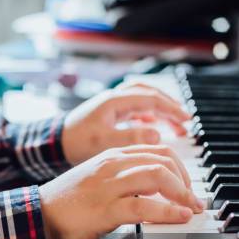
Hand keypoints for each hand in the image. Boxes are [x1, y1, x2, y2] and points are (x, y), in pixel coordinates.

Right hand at [39, 145, 203, 238]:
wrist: (36, 216)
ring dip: (183, 193)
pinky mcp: (105, 208)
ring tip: (191, 208)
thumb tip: (149, 195)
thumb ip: (121, 182)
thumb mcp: (96, 183)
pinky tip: (178, 216)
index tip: (186, 186)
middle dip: (186, 179)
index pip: (156, 150)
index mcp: (110, 156)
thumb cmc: (64, 204)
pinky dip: (168, 211)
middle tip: (193, 200)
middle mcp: (112, 165)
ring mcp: (109, 185)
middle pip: (163, 159)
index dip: (179, 167)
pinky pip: (145, 205)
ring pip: (158, 175)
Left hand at [61, 82, 191, 164]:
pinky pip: (134, 109)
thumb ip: (130, 137)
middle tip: (185, 120)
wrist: (52, 143)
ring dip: (160, 109)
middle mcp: (114, 99)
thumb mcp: (103, 141)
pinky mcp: (108, 114)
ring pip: (142, 100)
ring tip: (174, 125)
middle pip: (149, 94)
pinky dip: (147, 115)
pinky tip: (152, 127)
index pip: (151, 98)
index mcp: (114, 101)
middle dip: (169, 106)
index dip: (171, 109)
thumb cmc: (74, 142)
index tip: (186, 120)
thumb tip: (157, 134)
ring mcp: (111, 105)